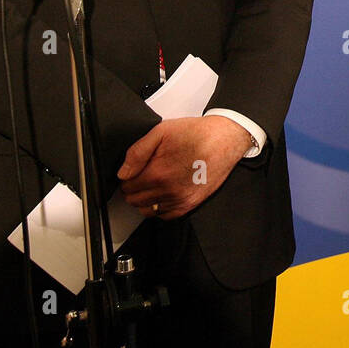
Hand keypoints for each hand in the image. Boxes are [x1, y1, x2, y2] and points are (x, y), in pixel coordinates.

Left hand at [118, 115, 252, 219]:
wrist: (225, 139)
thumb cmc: (197, 133)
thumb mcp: (161, 131)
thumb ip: (137, 152)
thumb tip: (123, 171)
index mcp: (157, 173)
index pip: (126, 186)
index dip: (127, 176)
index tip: (133, 170)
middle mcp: (168, 191)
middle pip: (134, 200)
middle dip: (133, 189)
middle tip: (141, 176)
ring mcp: (180, 200)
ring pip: (147, 210)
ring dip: (145, 199)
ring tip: (151, 185)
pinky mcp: (190, 204)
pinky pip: (165, 216)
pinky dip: (160, 207)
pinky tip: (163, 193)